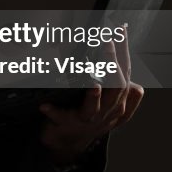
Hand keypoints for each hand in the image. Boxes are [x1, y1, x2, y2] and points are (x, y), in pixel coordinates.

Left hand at [39, 27, 142, 166]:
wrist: (68, 142)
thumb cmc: (89, 116)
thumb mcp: (108, 101)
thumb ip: (118, 83)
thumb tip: (122, 56)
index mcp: (119, 101)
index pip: (125, 71)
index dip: (125, 51)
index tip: (120, 29)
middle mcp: (108, 111)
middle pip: (117, 87)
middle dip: (113, 64)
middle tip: (107, 42)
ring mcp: (89, 120)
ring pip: (95, 107)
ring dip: (94, 95)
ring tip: (93, 84)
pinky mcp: (69, 125)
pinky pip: (62, 118)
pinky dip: (54, 111)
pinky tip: (45, 105)